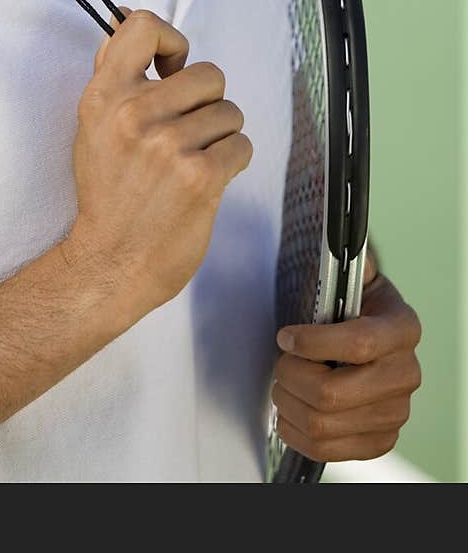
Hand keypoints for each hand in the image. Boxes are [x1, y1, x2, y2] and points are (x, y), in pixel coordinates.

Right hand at [62, 7, 252, 327]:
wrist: (110, 262)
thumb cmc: (107, 191)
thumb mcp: (92, 124)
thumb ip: (114, 73)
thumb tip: (125, 17)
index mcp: (104, 95)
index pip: (143, 26)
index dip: (171, 41)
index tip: (170, 68)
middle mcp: (134, 114)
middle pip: (208, 73)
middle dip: (207, 101)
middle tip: (187, 129)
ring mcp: (168, 145)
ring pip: (230, 111)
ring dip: (221, 135)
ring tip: (193, 159)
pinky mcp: (199, 176)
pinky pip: (242, 145)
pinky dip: (232, 161)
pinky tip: (207, 178)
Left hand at [271, 272, 421, 463]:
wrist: (369, 338)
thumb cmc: (349, 303)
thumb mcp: (351, 274)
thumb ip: (344, 258)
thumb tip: (338, 234)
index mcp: (402, 327)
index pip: (359, 343)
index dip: (313, 343)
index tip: (284, 336)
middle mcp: (406, 373)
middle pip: (333, 393)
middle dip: (290, 377)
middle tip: (279, 364)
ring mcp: (396, 411)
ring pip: (324, 424)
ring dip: (288, 405)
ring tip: (282, 385)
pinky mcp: (380, 439)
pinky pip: (328, 451)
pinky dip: (296, 432)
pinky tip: (290, 411)